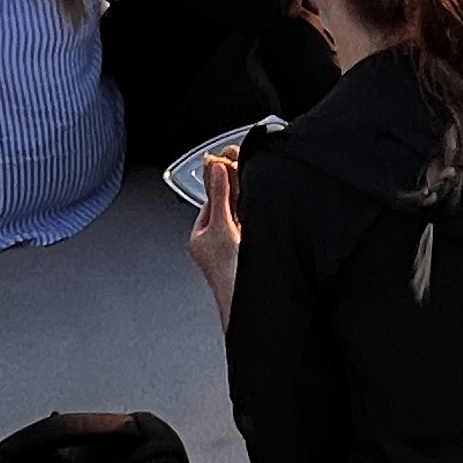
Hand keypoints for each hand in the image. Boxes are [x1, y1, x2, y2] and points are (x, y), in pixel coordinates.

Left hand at [187, 148, 243, 320]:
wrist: (246, 305)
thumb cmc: (228, 276)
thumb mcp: (221, 227)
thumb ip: (221, 196)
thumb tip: (215, 168)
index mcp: (201, 235)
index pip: (211, 198)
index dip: (221, 177)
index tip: (229, 157)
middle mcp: (215, 241)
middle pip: (225, 204)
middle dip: (234, 183)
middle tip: (241, 159)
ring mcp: (233, 246)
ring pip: (239, 213)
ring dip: (245, 196)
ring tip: (251, 173)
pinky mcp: (249, 249)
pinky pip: (249, 223)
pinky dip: (254, 210)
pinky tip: (260, 202)